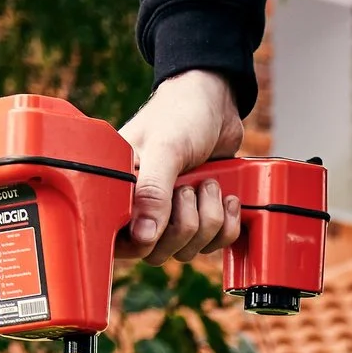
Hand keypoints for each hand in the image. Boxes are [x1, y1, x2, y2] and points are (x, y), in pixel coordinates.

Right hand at [118, 69, 244, 263]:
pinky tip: (229, 198)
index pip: (121, 242)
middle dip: (184, 225)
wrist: (217, 100)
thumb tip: (143, 238)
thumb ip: (152, 192)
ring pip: (188, 250)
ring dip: (209, 222)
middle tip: (191, 189)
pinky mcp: (202, 214)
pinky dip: (227, 225)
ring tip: (211, 184)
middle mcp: (145, 207)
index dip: (143, 241)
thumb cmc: (181, 114)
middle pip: (159, 252)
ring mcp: (174, 213)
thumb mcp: (165, 149)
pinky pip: (214, 243)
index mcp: (122, 192)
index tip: (162, 220)